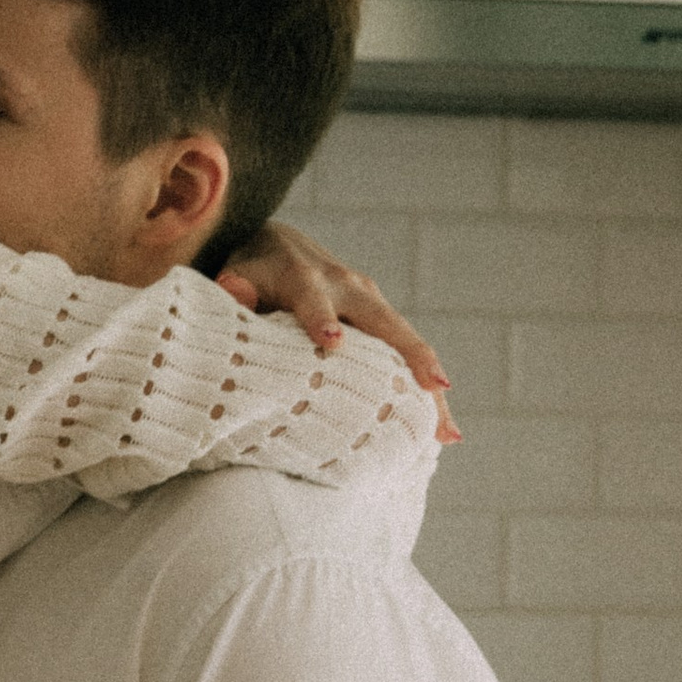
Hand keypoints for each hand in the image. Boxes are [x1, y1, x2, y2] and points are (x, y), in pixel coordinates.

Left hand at [223, 220, 459, 442]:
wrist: (281, 247)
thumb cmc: (255, 271)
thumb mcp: (240, 271)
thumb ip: (236, 285)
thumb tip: (234, 292)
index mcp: (307, 279)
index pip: (314, 299)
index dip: (321, 318)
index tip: (332, 341)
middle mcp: (349, 289)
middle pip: (385, 324)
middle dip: (411, 355)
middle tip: (435, 386)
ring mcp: (372, 306)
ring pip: (408, 346)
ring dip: (431, 387)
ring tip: (448, 433)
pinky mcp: (382, 324)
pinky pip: (408, 358)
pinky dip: (426, 393)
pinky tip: (442, 434)